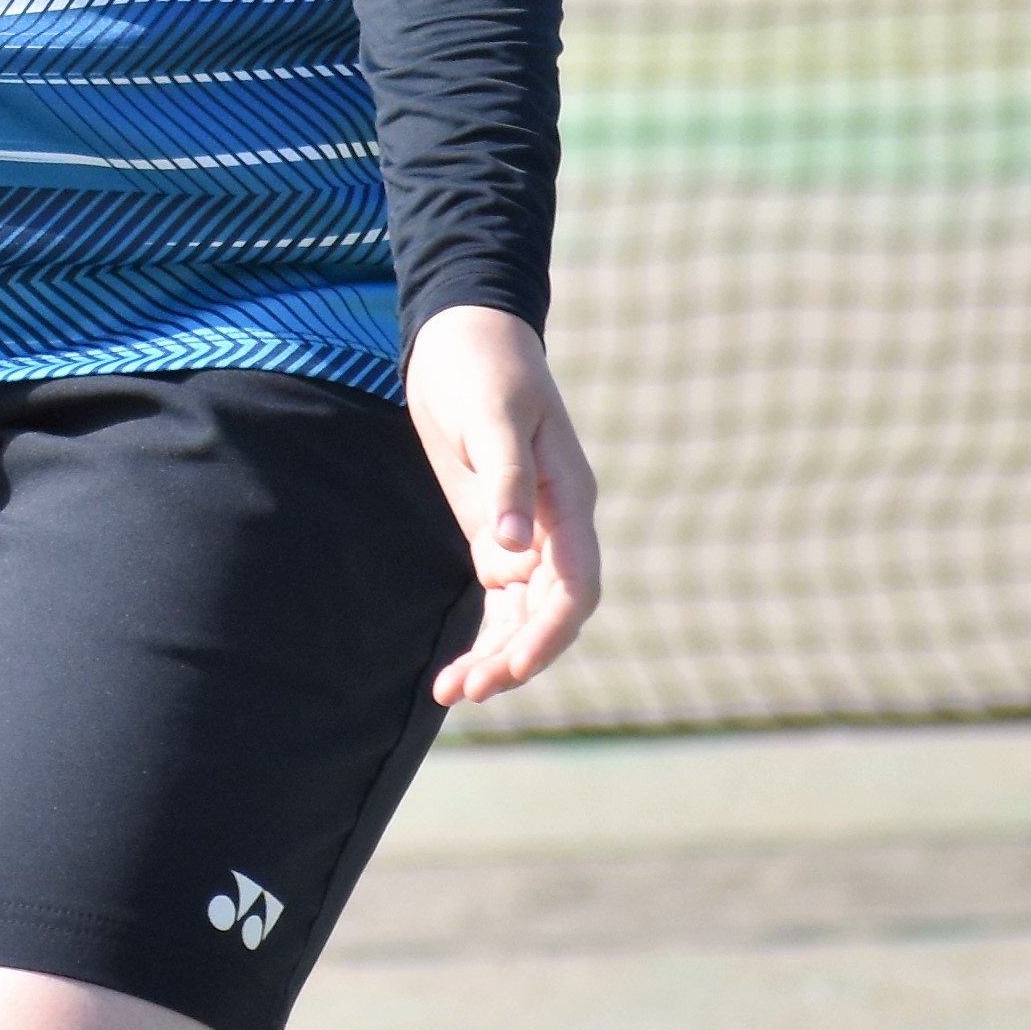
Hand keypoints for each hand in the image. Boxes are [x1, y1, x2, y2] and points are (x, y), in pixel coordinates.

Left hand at [406, 305, 600, 706]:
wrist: (462, 337)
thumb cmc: (483, 370)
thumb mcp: (492, 419)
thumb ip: (505, 483)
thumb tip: (515, 554)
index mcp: (571, 501)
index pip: (576, 586)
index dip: (550, 633)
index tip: (514, 668)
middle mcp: (558, 526)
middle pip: (550, 612)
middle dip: (515, 656)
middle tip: (467, 691)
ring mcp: (529, 532)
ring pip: (524, 613)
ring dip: (497, 654)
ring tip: (454, 693)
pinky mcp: (496, 529)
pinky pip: (500, 595)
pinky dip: (484, 632)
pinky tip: (454, 666)